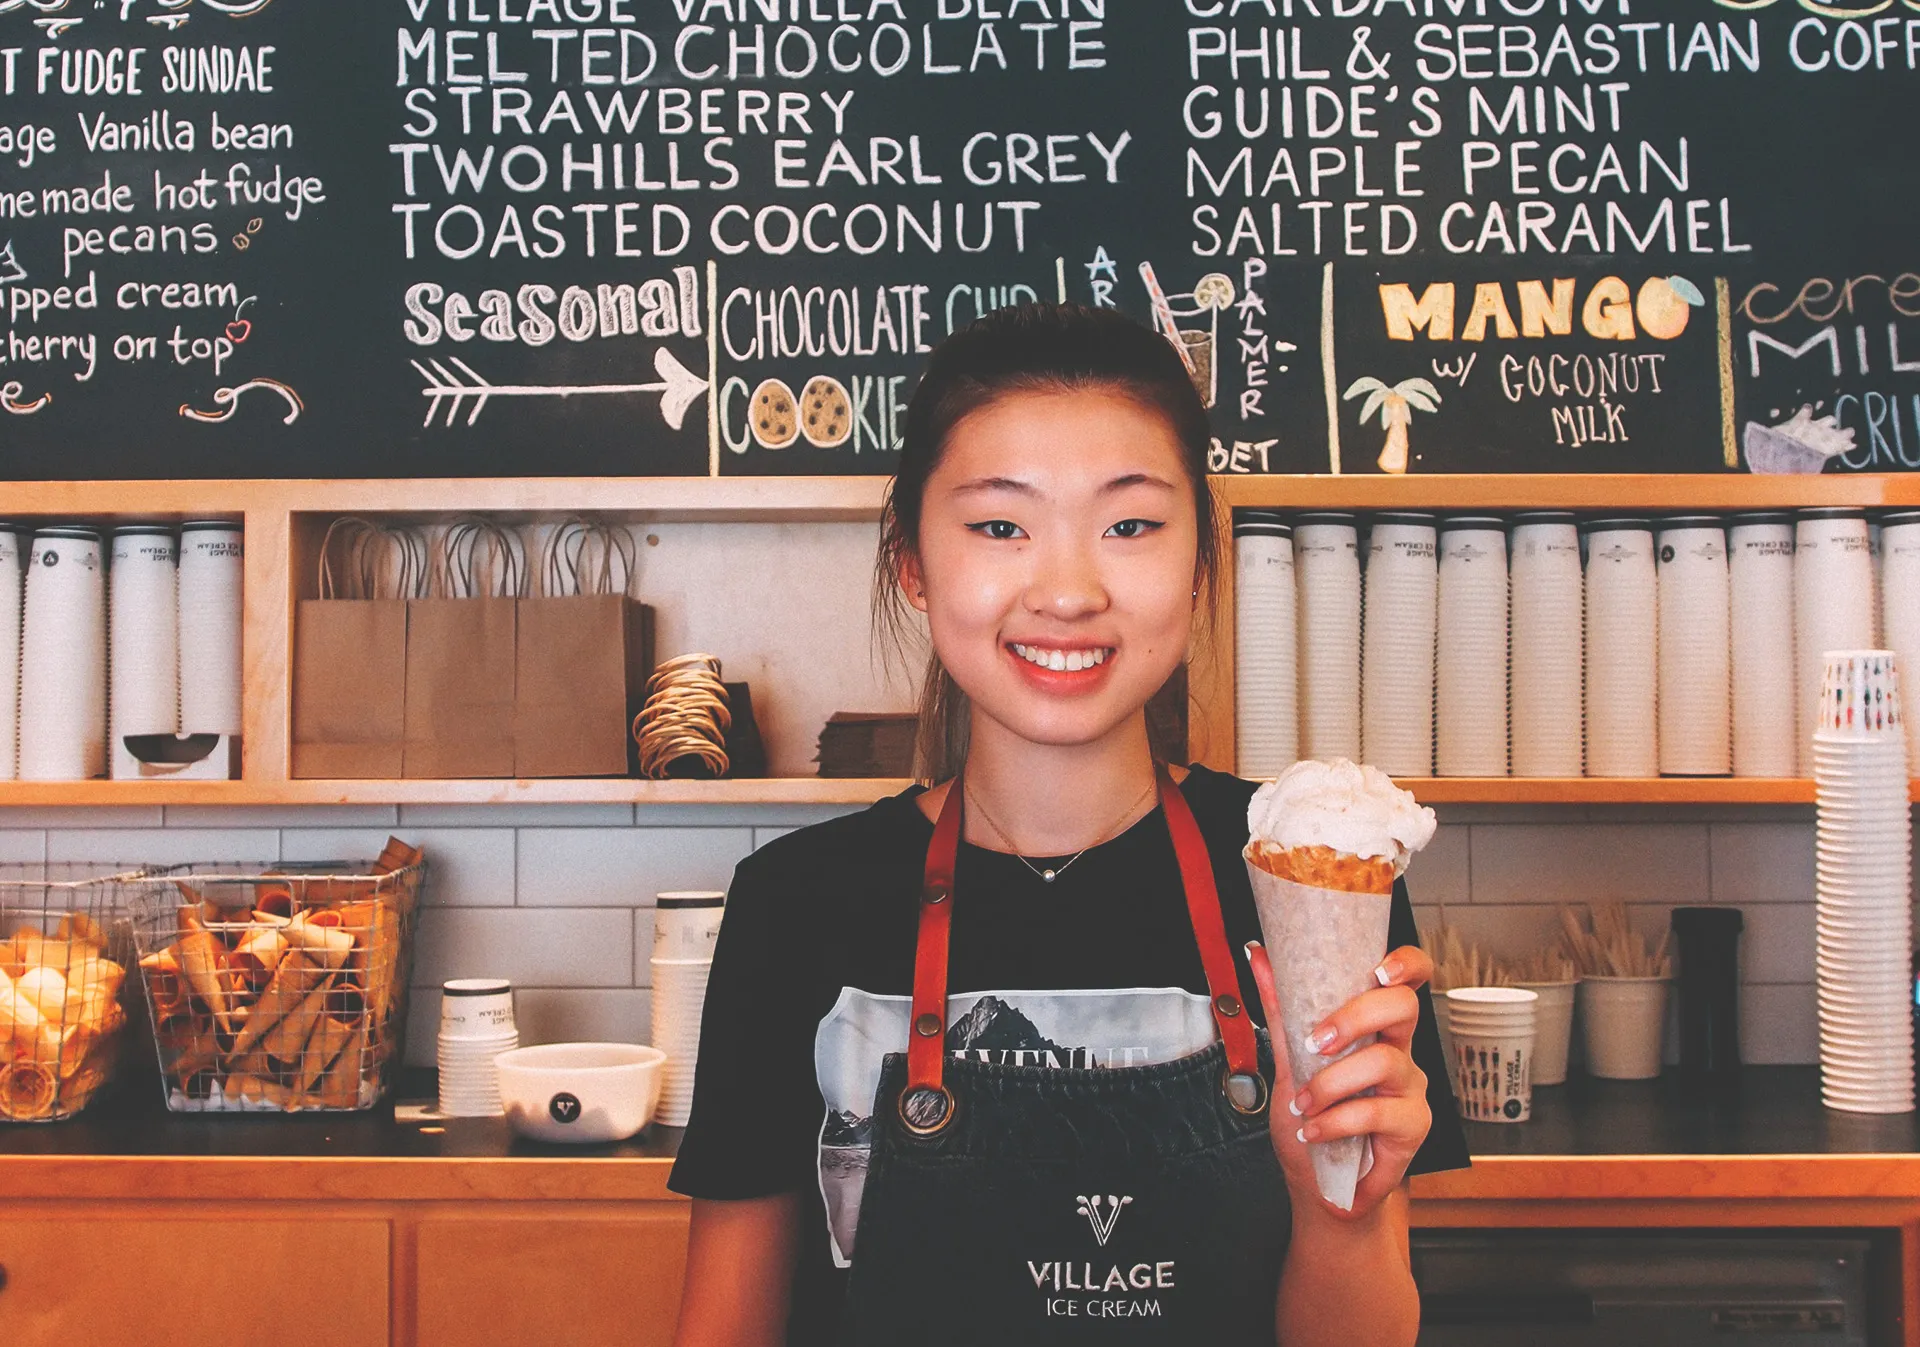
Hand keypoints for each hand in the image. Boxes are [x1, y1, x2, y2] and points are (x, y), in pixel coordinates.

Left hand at [1245, 942, 1434, 1219]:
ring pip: (1384, 1061)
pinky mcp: (1413, 1124)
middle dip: (1355, 1017)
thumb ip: (1282, 1011)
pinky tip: (1314, 1130)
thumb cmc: (1312, 1118)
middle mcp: (1399, 1050)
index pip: (1409, 979)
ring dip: (1331, 1083)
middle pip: (1403, 1007)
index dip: (1407, 964)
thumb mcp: (1290, 1061)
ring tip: (1303, 1104)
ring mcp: (1410, 1087)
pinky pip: (1377, 1112)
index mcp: (1375, 1027)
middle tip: (1316, 1042)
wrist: (1319, 1184)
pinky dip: (1336, 1121)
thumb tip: (1260, 956)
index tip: (1379, 969)